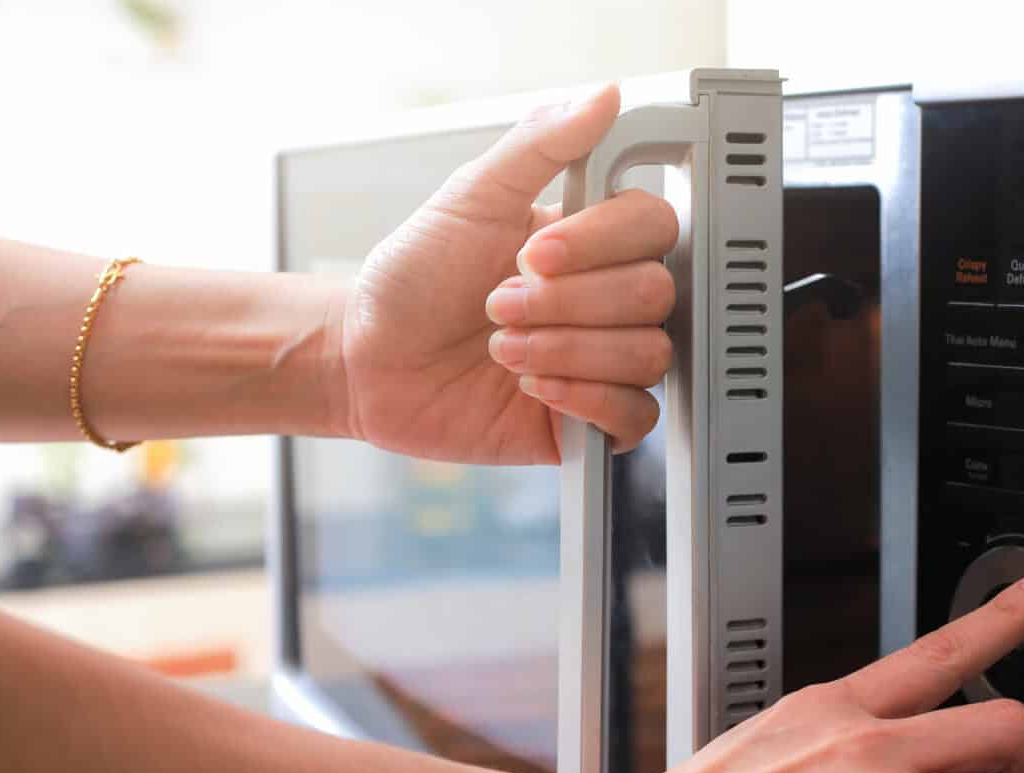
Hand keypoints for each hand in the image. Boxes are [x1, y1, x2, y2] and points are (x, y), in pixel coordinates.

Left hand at [332, 85, 678, 462]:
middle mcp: (605, 300)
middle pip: (654, 295)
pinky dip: (585, 401)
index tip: (533, 253)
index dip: (599, 244)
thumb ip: (540, 144)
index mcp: (591, 242)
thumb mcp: (470, 197)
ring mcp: (602, 361)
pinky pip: (635, 418)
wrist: (370, 360)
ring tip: (505, 349)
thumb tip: (602, 97)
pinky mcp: (590, 423)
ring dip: (564, 351)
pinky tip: (535, 389)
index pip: (653, 228)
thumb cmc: (413, 280)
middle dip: (567, 304)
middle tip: (499, 304)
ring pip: (647, 356)